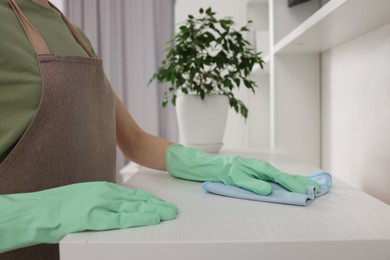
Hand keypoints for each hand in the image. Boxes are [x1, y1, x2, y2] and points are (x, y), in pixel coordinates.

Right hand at [0, 182, 177, 252]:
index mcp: (104, 189)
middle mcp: (105, 194)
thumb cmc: (61, 206)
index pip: (133, 195)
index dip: (150, 200)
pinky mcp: (94, 217)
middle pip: (138, 200)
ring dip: (153, 211)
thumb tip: (118, 203)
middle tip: (172, 209)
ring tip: (168, 214)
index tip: (162, 203)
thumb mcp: (87, 195)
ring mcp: (100, 205)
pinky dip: (138, 218)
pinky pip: (121, 218)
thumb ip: (103, 198)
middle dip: (157, 205)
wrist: (40, 210)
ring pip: (134, 208)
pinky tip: (151, 218)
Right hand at [167, 144, 320, 195]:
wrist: (194, 163)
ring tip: (296, 190)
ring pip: (262, 174)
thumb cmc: (216, 171)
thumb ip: (252, 182)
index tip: (309, 187)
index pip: (275, 174)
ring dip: (280, 182)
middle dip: (292, 181)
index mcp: (251, 166)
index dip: (292, 180)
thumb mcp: (236, 177)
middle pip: (274, 173)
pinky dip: (254, 184)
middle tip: (310, 190)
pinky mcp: (226, 171)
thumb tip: (270, 191)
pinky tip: (265, 191)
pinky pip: (242, 179)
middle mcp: (248, 164)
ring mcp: (237, 166)